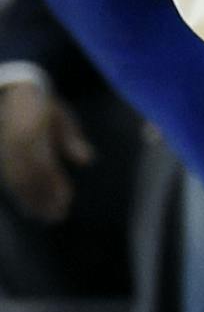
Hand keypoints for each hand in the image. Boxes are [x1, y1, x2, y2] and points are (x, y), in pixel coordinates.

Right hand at [0, 77, 92, 224]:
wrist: (13, 93)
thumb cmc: (44, 105)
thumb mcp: (62, 117)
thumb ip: (72, 140)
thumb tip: (88, 161)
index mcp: (33, 135)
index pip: (44, 167)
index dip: (55, 186)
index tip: (67, 201)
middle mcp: (16, 147)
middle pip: (30, 179)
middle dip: (43, 200)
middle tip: (58, 217)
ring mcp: (5, 153)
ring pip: (18, 183)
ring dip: (32, 202)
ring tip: (47, 218)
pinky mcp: (1, 159)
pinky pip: (9, 180)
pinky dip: (19, 196)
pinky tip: (28, 208)